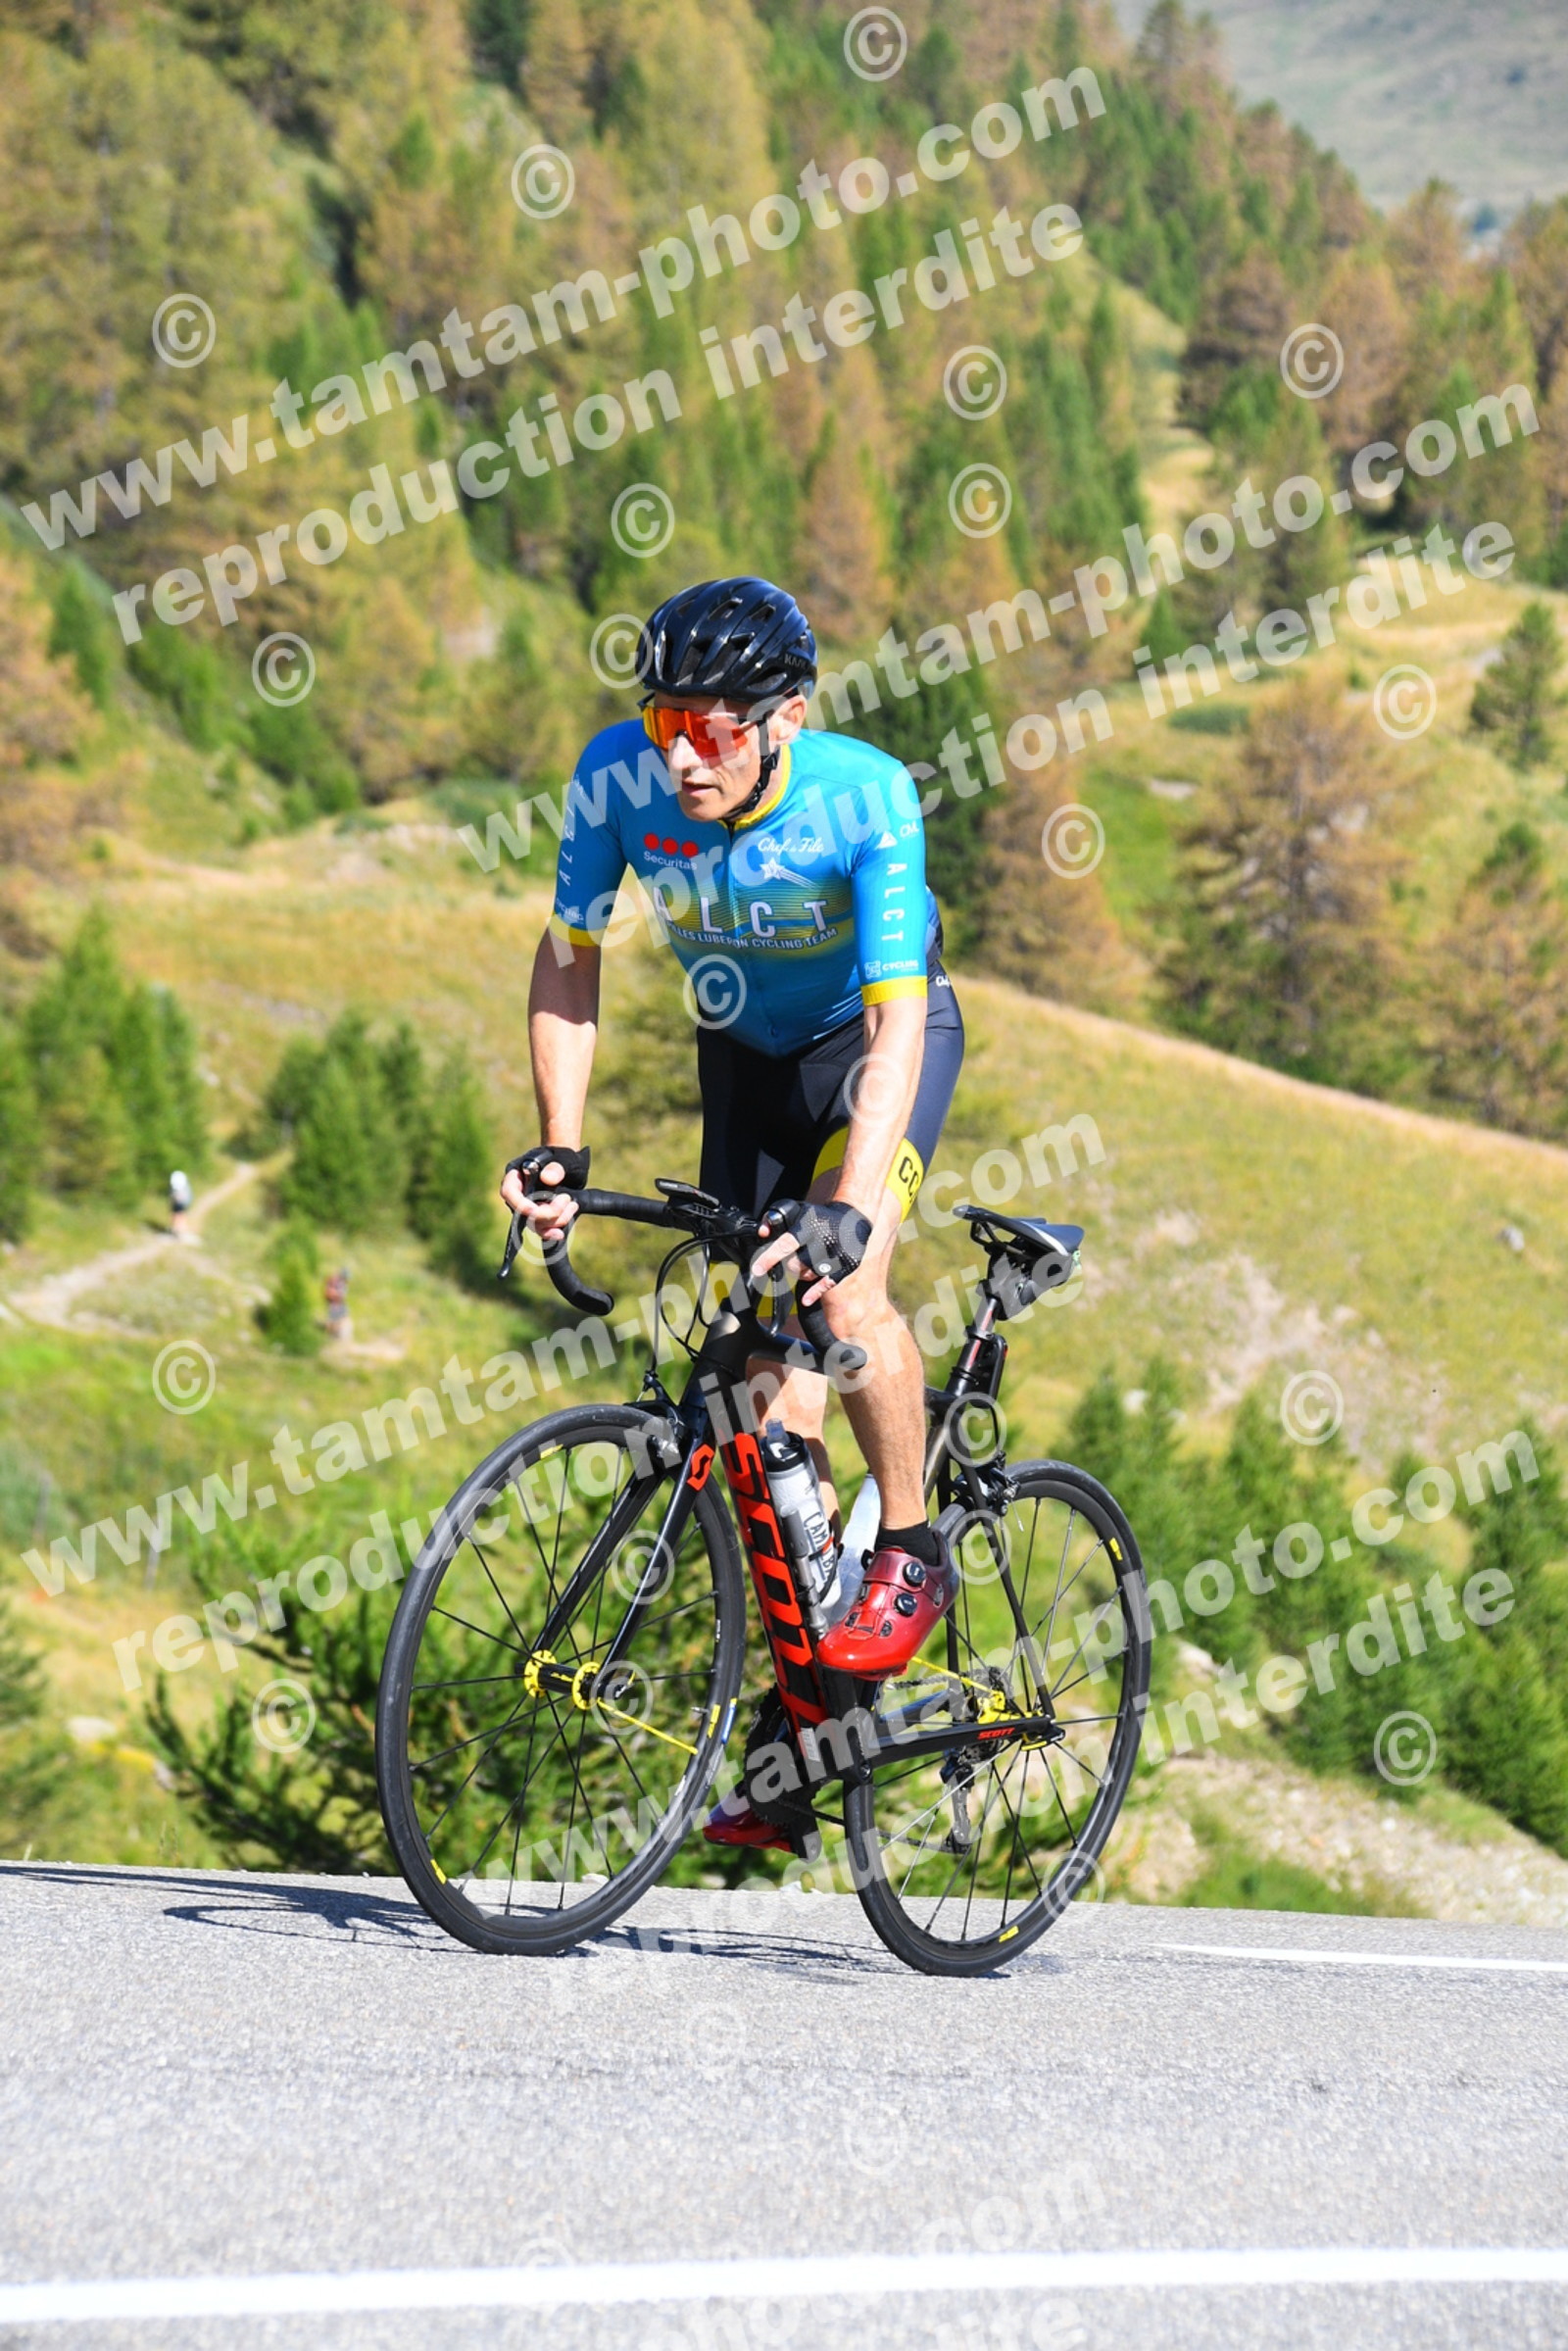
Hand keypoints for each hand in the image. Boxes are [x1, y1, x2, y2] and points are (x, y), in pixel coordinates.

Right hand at [500, 1144, 588, 1237]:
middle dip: (546, 1213)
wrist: (569, 1166)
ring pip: (534, 1224)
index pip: (509, 1192)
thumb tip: (548, 1179)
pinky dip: (552, 1231)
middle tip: (566, 1199)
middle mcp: (518, 1193)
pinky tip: (561, 1232)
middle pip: (523, 1213)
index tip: (535, 1211)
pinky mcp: (538, 1216)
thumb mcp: (562, 1159)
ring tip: (572, 1205)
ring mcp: (527, 1206)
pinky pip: (541, 1229)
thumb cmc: (562, 1157)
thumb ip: (556, 1168)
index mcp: (516, 1175)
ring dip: (555, 1220)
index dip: (520, 1204)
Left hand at [750, 1197, 871, 1306]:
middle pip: (796, 1265)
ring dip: (799, 1274)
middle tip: (785, 1262)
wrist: (854, 1217)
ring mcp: (837, 1255)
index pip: (786, 1244)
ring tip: (801, 1264)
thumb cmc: (819, 1216)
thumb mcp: (796, 1209)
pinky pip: (827, 1284)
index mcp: (810, 1226)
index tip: (757, 1269)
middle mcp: (824, 1241)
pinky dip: (814, 1293)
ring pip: (808, 1275)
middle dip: (785, 1267)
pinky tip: (805, 1299)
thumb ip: (773, 1218)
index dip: (769, 1258)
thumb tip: (762, 1233)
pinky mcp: (846, 1265)